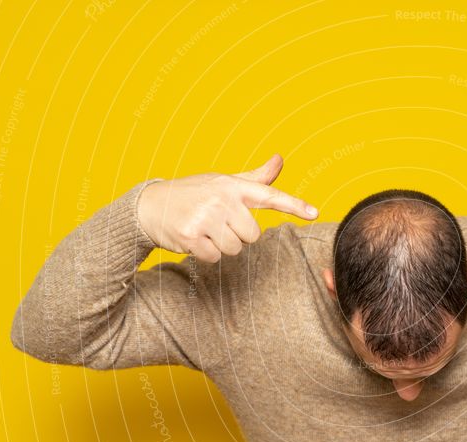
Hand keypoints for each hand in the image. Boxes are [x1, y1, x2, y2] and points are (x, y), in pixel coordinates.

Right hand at [137, 154, 317, 262]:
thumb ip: (255, 178)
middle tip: (218, 224)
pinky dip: (206, 254)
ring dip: (222, 246)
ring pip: (235, 249)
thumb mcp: (224, 182)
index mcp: (233, 186)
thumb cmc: (194, 194)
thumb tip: (279, 159)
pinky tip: (195, 239)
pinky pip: (215, 257)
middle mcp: (221, 199)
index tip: (314, 213)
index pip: (270, 195)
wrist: (151, 206)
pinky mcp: (191, 235)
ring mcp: (206, 217)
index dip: (294, 205)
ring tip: (205, 230)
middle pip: (252, 236)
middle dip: (237, 236)